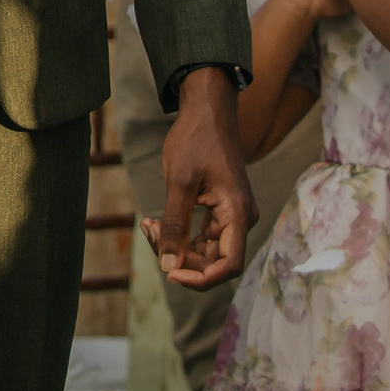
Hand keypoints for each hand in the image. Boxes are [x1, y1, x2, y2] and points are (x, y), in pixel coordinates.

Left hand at [143, 66, 256, 288]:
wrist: (206, 112)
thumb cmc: (195, 141)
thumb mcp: (179, 182)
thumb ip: (175, 226)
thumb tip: (169, 267)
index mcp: (238, 213)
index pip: (229, 265)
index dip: (201, 278)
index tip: (170, 273)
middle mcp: (240, 220)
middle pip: (213, 261)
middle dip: (179, 257)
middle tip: (150, 232)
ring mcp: (231, 216)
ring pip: (204, 250)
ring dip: (175, 246)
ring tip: (149, 225)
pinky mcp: (220, 212)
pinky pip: (201, 236)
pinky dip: (178, 234)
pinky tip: (155, 222)